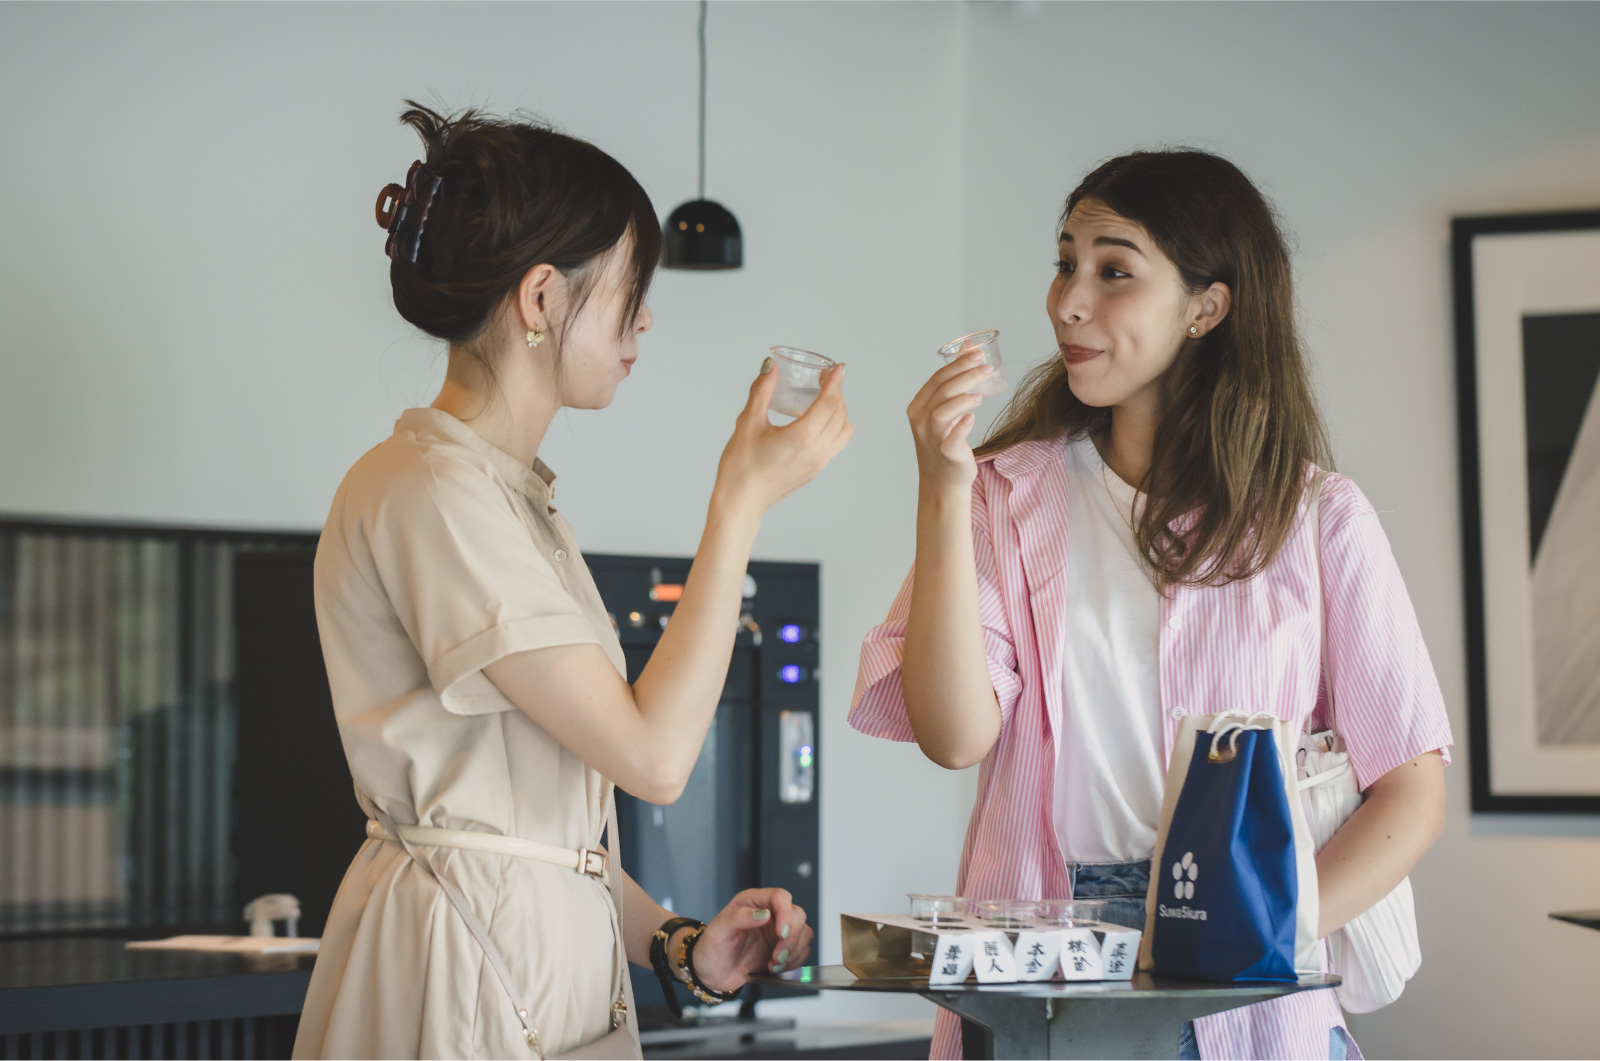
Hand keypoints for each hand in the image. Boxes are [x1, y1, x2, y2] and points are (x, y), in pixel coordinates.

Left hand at [687, 888, 813, 992]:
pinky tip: (775, 968)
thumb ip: (739, 917)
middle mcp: (769, 914)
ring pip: (803, 933)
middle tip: (777, 956)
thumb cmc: (711, 949)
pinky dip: (793, 962)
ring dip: (793, 952)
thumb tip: (764, 914)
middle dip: (791, 938)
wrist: (711, 975)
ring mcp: (777, 932)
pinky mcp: (783, 949)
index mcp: (753, 902)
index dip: (786, 914)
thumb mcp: (719, 931)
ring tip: (773, 965)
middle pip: (797, 915)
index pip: (780, 897)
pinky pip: (801, 951)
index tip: (781, 933)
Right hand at [713, 362, 852, 517]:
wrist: (740, 502)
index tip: (838, 367)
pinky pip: (836, 444)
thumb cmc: (740, 465)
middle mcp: (817, 451)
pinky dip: (835, 427)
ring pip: (844, 431)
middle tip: (823, 378)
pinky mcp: (815, 471)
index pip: (829, 402)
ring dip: (839, 411)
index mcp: (802, 437)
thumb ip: (762, 391)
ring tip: (822, 399)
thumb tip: (771, 366)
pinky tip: (816, 421)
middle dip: (836, 393)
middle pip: (840, 414)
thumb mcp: (747, 422)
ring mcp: (818, 463)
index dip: (835, 382)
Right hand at [908, 348, 989, 493]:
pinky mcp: (945, 454)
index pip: (937, 379)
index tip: (977, 354)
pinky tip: (972, 418)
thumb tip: (969, 350)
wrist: (942, 481)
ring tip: (981, 395)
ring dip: (963, 399)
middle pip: (942, 391)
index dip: (957, 364)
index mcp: (918, 408)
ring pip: (943, 412)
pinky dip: (961, 426)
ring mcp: (931, 438)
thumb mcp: (945, 412)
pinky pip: (951, 438)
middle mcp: (921, 422)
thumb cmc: (946, 442)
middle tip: (987, 367)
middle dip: (965, 375)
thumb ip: (954, 384)